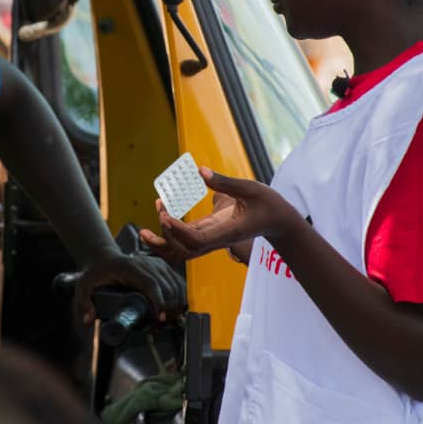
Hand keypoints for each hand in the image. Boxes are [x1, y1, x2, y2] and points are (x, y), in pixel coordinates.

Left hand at [73, 251, 185, 325]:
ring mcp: (156, 264)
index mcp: (130, 268)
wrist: (105, 259)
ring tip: (165, 321)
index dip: (158, 301)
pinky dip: (179, 297)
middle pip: (167, 287)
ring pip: (175, 285)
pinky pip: (177, 282)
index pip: (150, 284)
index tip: (159, 318)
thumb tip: (88, 319)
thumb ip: (84, 302)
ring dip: (175, 305)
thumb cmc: (96, 273)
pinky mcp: (162, 267)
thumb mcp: (84, 286)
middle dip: (168, 309)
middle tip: (160, 326)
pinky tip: (174, 310)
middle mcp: (147, 264)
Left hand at [140, 167, 300, 261]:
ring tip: (144, 232)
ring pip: (182, 252)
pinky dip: (170, 231)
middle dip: (166, 237)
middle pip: (185, 251)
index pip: (197, 240)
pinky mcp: (208, 233)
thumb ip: (225, 182)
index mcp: (228, 232)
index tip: (165, 215)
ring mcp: (212, 239)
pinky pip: (185, 239)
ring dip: (162, 244)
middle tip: (160, 211)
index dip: (178, 231)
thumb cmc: (268, 204)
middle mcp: (217, 240)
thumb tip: (200, 171)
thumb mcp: (251, 188)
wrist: (278, 221)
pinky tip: (163, 210)